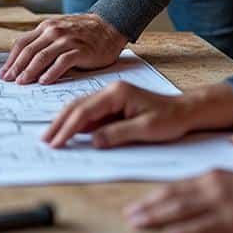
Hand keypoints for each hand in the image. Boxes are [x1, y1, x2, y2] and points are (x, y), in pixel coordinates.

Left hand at [0, 14, 127, 84]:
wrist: (110, 26)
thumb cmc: (84, 33)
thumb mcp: (60, 31)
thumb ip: (45, 43)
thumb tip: (26, 62)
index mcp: (46, 27)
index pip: (22, 44)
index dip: (11, 59)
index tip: (4, 72)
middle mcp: (53, 31)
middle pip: (29, 51)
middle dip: (16, 67)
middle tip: (9, 80)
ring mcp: (67, 40)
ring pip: (42, 57)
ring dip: (29, 71)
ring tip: (22, 82)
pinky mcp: (80, 49)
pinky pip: (62, 62)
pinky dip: (51, 72)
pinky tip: (44, 81)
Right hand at [43, 81, 232, 148]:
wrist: (185, 111)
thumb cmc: (170, 119)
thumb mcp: (146, 129)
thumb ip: (118, 134)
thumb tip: (93, 140)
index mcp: (117, 93)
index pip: (85, 111)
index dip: (68, 128)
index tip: (56, 141)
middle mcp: (110, 91)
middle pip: (77, 106)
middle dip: (60, 123)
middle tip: (46, 140)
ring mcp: (111, 96)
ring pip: (80, 108)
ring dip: (65, 122)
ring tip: (52, 137)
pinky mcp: (113, 105)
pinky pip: (90, 113)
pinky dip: (77, 122)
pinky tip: (68, 132)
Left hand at [124, 161, 232, 232]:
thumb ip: (215, 186)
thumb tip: (193, 194)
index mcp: (213, 176)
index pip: (175, 187)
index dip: (153, 197)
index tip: (135, 204)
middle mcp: (213, 187)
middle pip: (172, 198)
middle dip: (147, 207)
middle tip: (128, 215)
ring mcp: (224, 204)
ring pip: (182, 211)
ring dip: (157, 217)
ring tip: (138, 223)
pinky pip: (205, 227)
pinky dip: (185, 231)